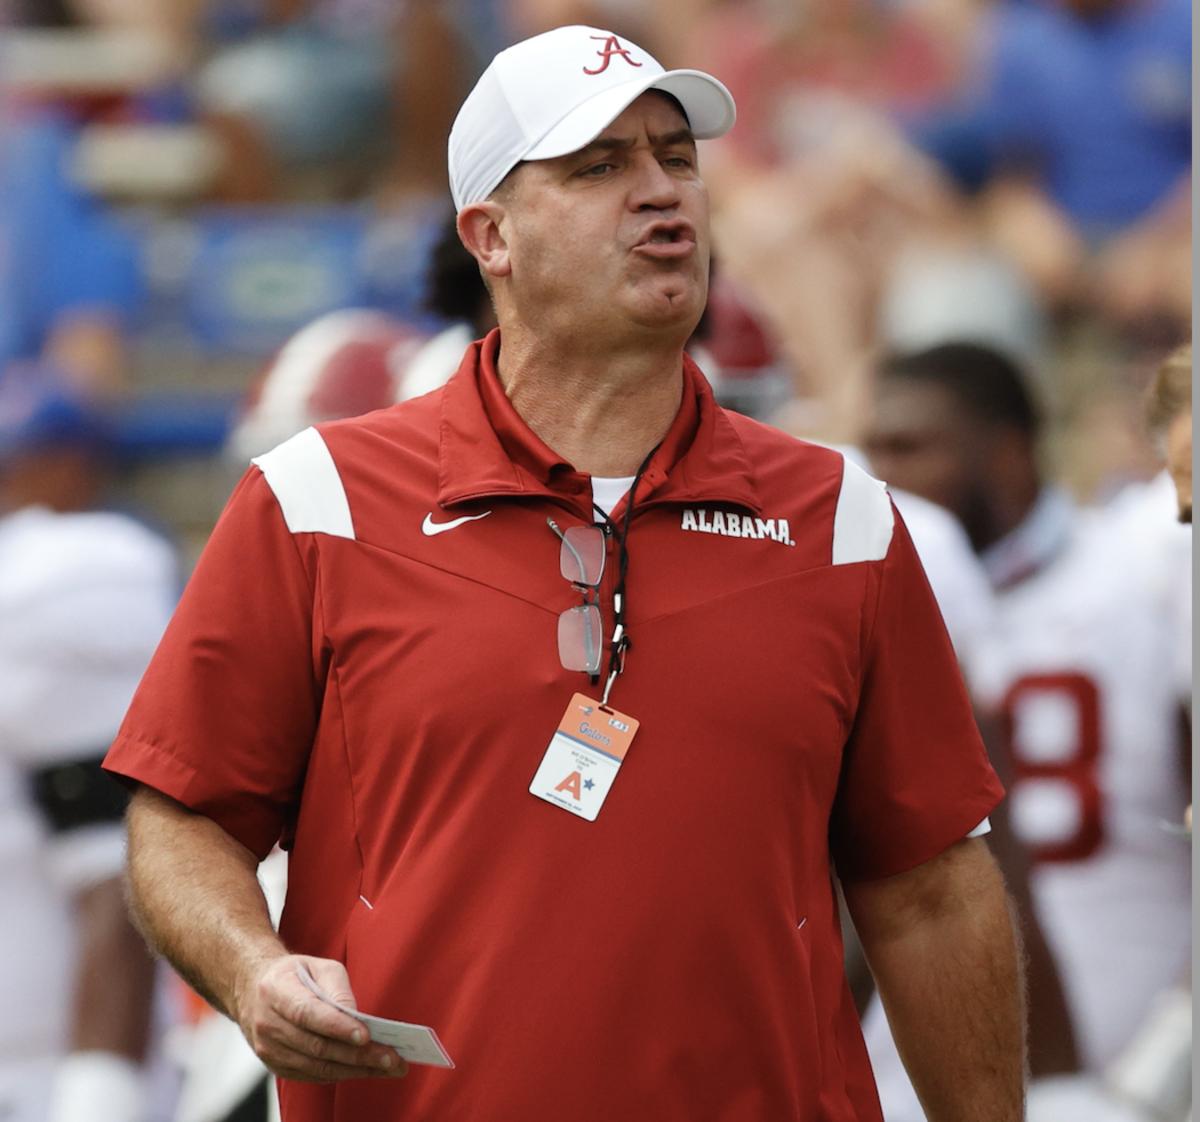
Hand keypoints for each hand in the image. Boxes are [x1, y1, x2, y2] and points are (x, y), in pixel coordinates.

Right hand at [235, 954, 408, 1082]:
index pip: (308, 1013)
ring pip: (316, 1066)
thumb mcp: (318, 966)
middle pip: (316, 1046)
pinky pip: (312, 1076)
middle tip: (391, 1057)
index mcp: (276, 991)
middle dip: (358, 1055)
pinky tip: (365, 1070)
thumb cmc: (294, 975)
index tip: (366, 1035)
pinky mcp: (276, 1066)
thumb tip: (356, 1016)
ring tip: (388, 1067)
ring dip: (355, 1069)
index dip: (337, 1026)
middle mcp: (268, 1023)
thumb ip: (338, 988)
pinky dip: (341, 1074)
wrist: (253, 990)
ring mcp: (269, 1049)